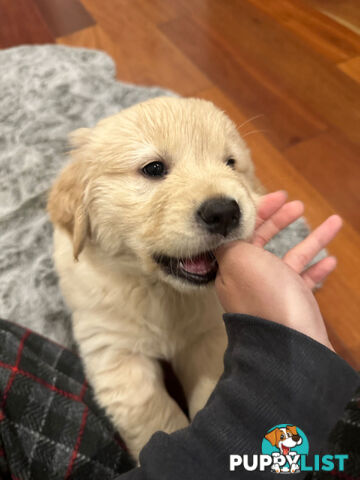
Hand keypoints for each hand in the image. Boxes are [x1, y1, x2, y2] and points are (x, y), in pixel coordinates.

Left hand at [214, 191, 342, 350]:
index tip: (279, 196)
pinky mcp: (293, 303)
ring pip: (292, 257)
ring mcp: (273, 290)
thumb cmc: (265, 296)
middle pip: (265, 241)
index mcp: (232, 265)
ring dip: (312, 239)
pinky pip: (305, 280)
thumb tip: (223, 231)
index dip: (258, 211)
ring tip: (334, 221)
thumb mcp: (239, 260)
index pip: (242, 231)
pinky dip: (317, 268)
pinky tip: (331, 259)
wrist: (289, 346)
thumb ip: (230, 242)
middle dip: (281, 220)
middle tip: (298, 205)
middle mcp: (250, 277)